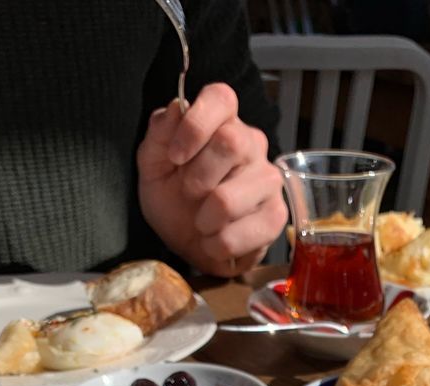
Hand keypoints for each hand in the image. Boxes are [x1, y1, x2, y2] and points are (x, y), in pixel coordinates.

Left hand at [137, 84, 286, 276]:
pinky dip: (219, 243)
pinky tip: (214, 241)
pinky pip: (244, 232)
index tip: (176, 156)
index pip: (221, 98)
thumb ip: (160, 134)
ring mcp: (268, 180)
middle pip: (231, 143)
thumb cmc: (173, 197)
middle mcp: (251, 145)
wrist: (187, 242)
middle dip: (197, 177)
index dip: (196, 124)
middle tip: (187, 193)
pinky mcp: (276, 216)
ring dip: (205, 218)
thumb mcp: (153, 164)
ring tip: (201, 223)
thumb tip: (176, 108)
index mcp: (222, 122)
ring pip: (231, 197)